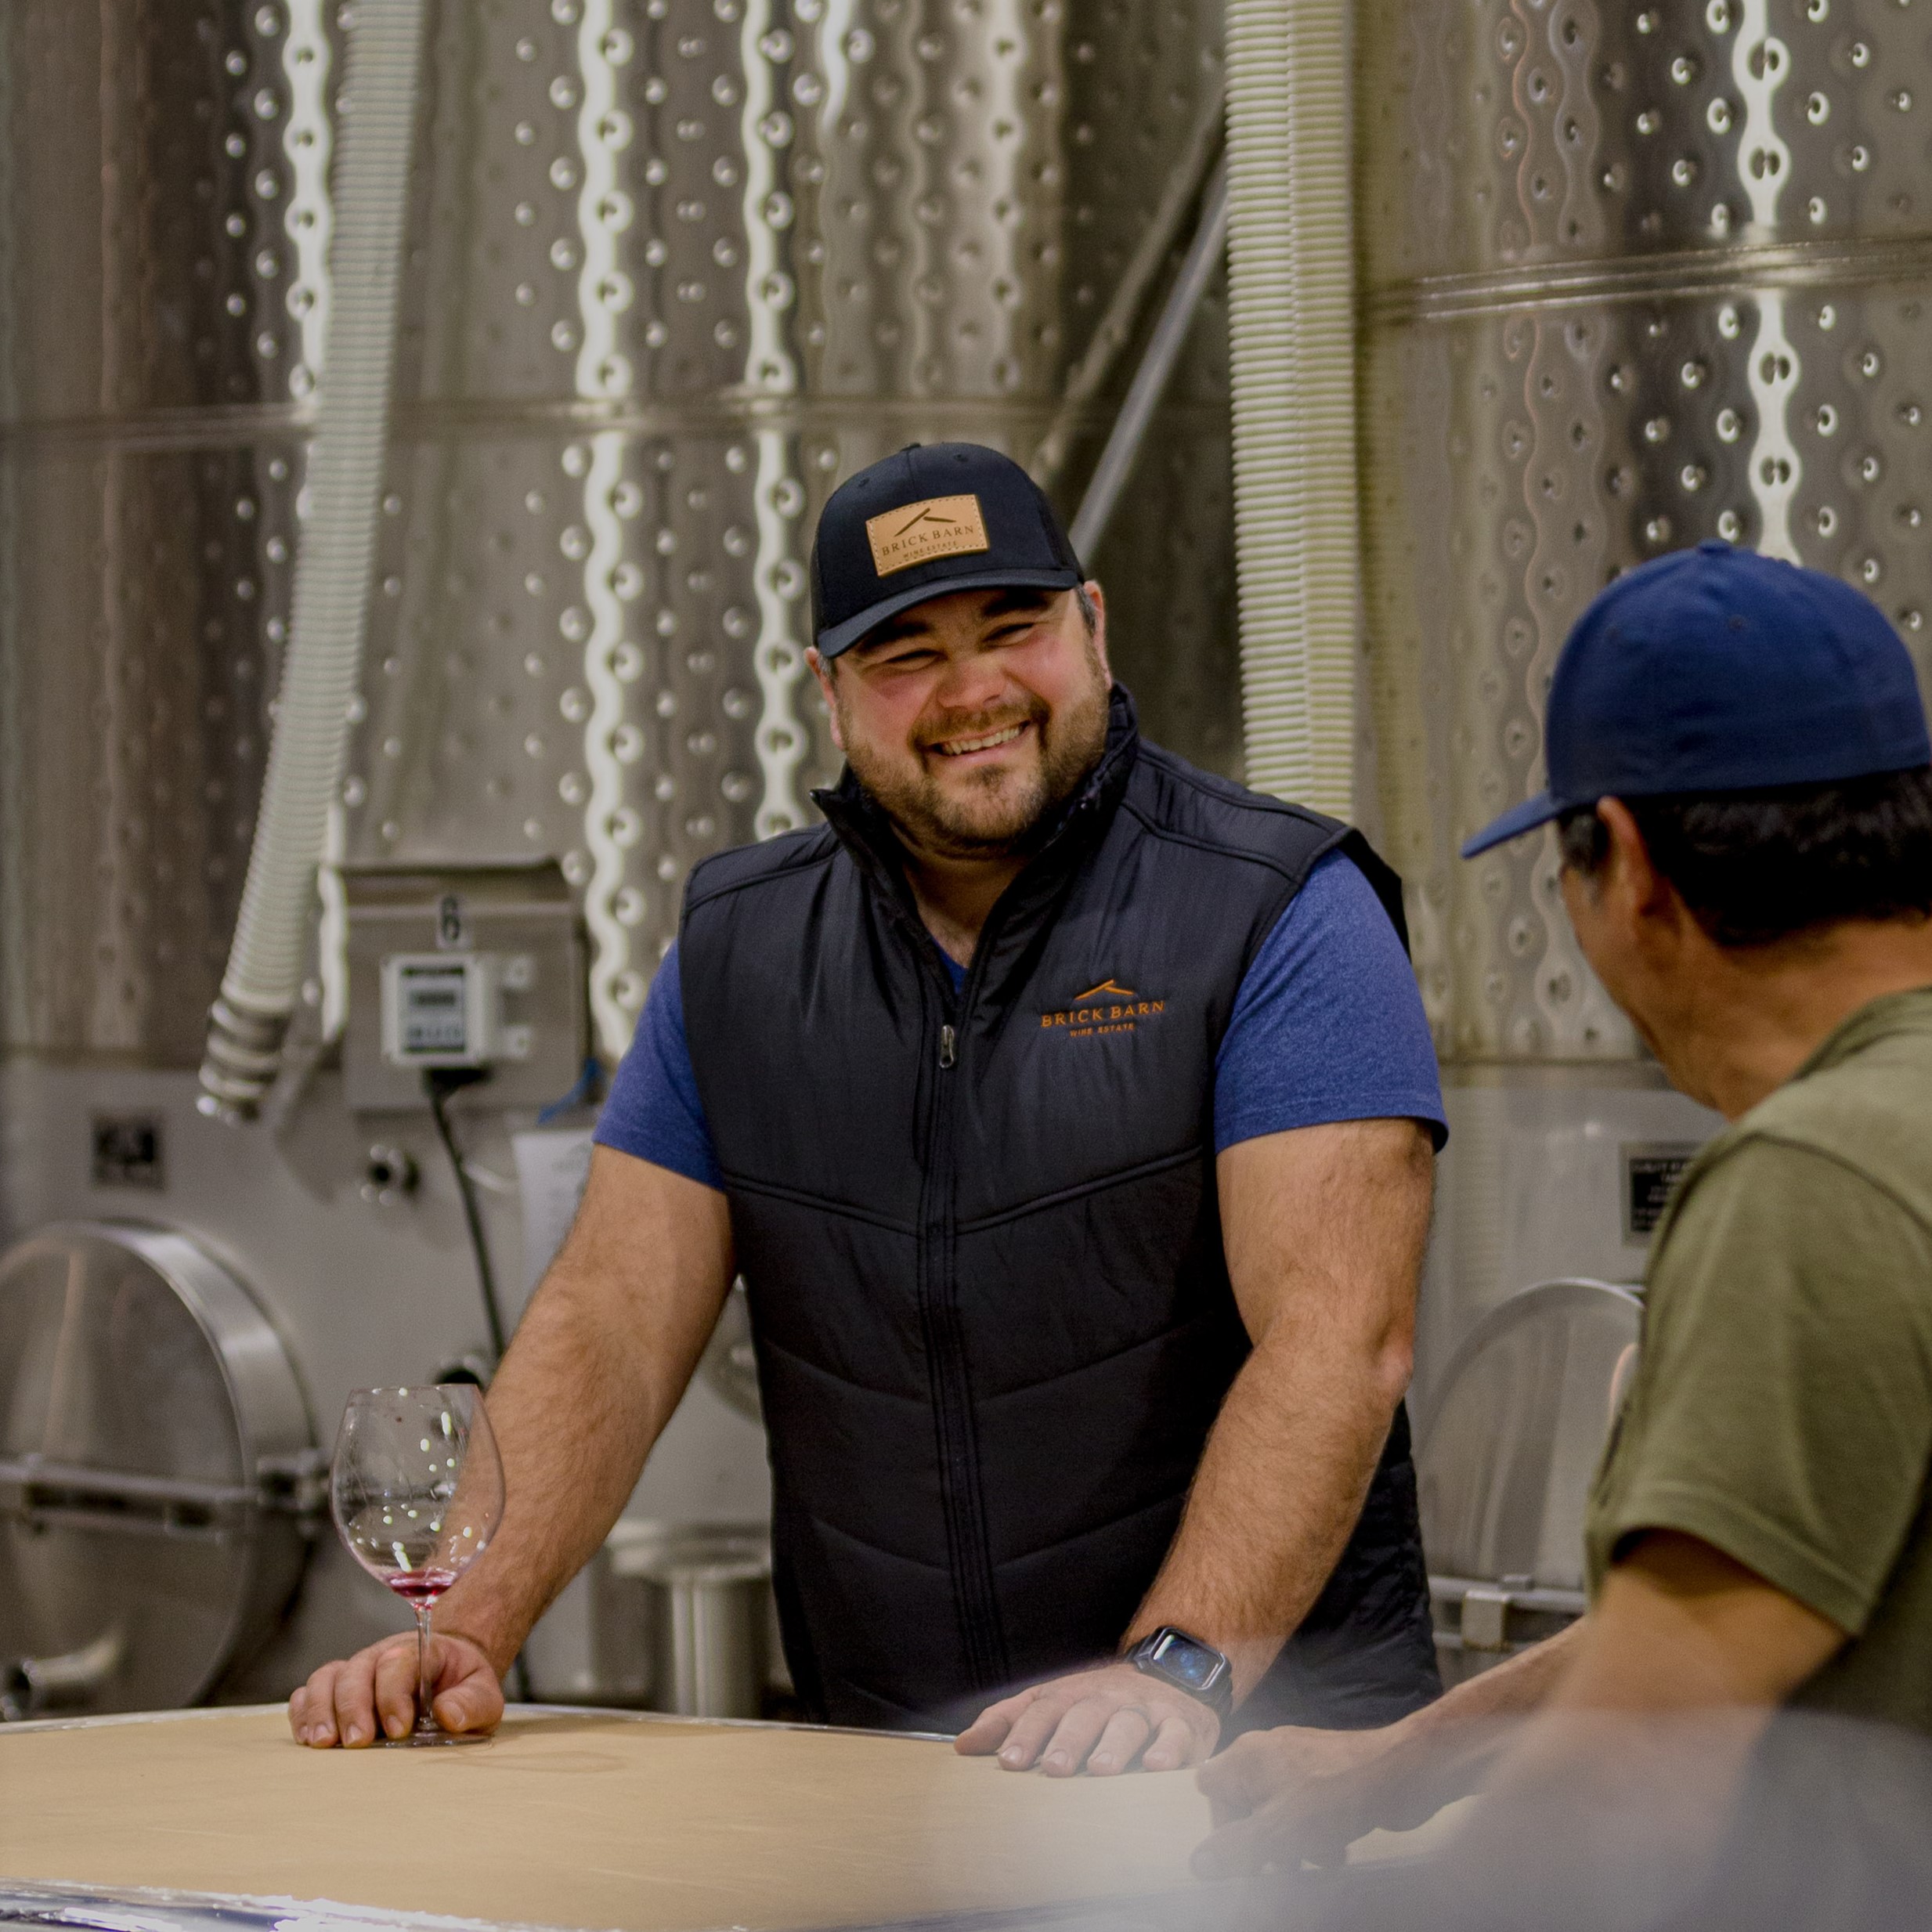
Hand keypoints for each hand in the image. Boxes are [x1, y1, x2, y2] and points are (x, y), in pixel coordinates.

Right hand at [287, 1630, 504, 1747]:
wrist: (450, 1674)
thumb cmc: (463, 1688)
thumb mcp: (483, 1695)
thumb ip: (472, 1703)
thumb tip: (448, 1715)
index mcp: (421, 1652)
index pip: (398, 1663)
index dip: (394, 1694)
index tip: (399, 1729)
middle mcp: (381, 1657)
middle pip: (356, 1670)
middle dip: (354, 1707)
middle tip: (357, 1742)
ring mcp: (356, 1672)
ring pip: (326, 1678)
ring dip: (320, 1710)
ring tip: (323, 1743)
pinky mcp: (336, 1692)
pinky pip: (307, 1693)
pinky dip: (302, 1711)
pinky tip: (307, 1737)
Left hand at [954, 1662, 1218, 1775]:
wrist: (1166, 1676)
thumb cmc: (1096, 1703)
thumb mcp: (1050, 1703)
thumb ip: (1007, 1721)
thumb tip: (962, 1746)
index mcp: (1070, 1695)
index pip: (1043, 1710)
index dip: (1025, 1734)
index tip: (1009, 1762)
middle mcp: (1106, 1699)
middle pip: (1085, 1714)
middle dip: (1068, 1741)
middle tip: (1055, 1769)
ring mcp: (1144, 1710)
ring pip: (1128, 1723)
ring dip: (1115, 1745)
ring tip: (1102, 1770)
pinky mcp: (1180, 1724)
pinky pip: (1176, 1733)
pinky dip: (1169, 1748)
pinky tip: (1158, 1767)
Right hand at [1192, 1722, 1420, 1874]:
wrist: (1400, 1773)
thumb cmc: (1335, 1797)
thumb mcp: (1279, 1831)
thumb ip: (1235, 1849)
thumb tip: (1197, 1863)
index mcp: (1247, 1757)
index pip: (1210, 1789)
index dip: (1221, 1824)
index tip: (1245, 1851)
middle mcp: (1268, 1752)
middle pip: (1245, 1805)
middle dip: (1263, 1841)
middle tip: (1284, 1866)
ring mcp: (1299, 1760)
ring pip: (1278, 1811)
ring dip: (1292, 1843)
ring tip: (1317, 1859)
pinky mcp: (1326, 1773)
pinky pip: (1305, 1808)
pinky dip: (1314, 1832)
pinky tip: (1334, 1849)